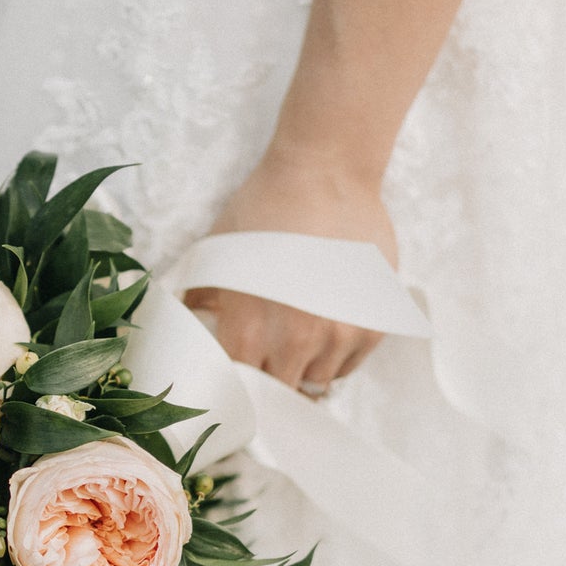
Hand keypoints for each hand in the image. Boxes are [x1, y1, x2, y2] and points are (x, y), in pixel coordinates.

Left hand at [185, 149, 396, 392]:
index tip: (235, 384)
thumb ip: (202, 297)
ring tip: (296, 343)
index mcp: (249, 329)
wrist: (324, 172)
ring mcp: (340, 334)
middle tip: (265, 367)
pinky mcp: (373, 322)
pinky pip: (351, 364)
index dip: (235, 388)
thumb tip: (192, 324)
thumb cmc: (263, 207)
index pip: (239, 388)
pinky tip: (325, 332)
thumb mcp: (216, 252)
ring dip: (304, 370)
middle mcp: (297, 340)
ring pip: (318, 383)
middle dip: (270, 383)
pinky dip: (336, 358)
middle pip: (280, 393)